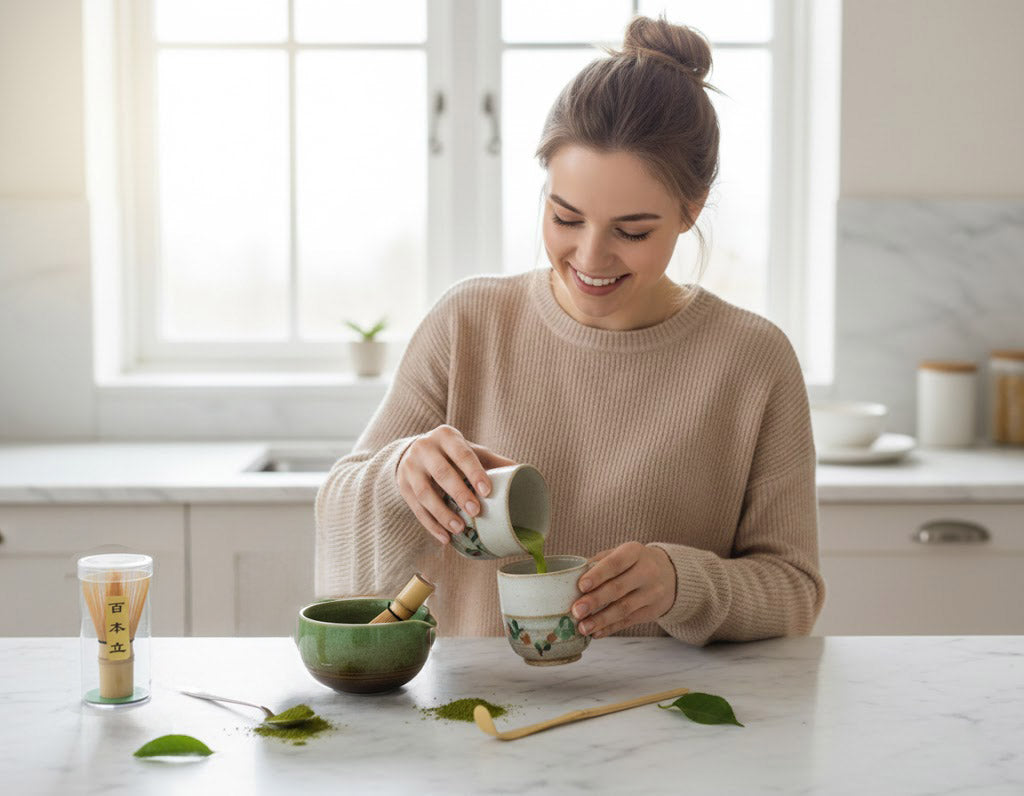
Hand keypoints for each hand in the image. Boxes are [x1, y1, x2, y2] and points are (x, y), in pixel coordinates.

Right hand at [396, 425, 516, 543]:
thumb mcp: (471, 450)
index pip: (461, 454)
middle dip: (458, 493)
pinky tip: (444, 538)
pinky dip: (431, 525)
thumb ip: (494, 462)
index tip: (487, 491)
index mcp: (446, 436)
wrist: (415, 451)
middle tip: (475, 511)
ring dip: (442, 514)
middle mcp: (424, 448)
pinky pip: (416, 508)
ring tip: (459, 528)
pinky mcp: (402, 486)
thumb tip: (525, 473)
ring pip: (424, 493)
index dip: (474, 472)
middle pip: (441, 473)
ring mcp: (410, 467)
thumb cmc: (452, 453)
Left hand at [571, 542, 675, 637]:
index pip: (616, 563)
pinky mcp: (652, 611)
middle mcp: (647, 571)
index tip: (581, 586)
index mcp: (635, 552)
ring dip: (601, 620)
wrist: (669, 574)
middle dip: (595, 601)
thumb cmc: (633, 563)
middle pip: (619, 588)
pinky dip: (610, 628)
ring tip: (583, 627)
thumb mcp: (620, 554)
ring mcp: (652, 593)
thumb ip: (598, 563)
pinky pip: (629, 621)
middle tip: (576, 610)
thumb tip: (569, 578)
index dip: (598, 575)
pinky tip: (596, 633)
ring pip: (624, 608)